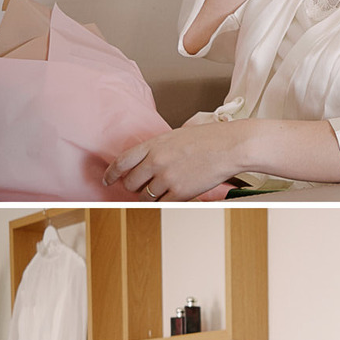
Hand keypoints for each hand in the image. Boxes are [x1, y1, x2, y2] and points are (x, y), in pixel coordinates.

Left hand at [104, 122, 243, 200]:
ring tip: (159, 191)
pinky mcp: (180, 192)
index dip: (111, 173)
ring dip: (148, 196)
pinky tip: (170, 197)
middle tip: (138, 186)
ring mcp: (167, 178)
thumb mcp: (177, 135)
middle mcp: (156, 162)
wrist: (231, 146)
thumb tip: (148, 160)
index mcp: (153, 145)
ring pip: (145, 196)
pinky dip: (163, 202)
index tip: (108, 180)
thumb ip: (159, 147)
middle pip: (130, 182)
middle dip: (132, 186)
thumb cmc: (209, 138)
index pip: (121, 162)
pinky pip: (162, 203)